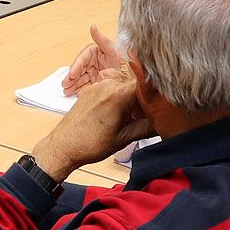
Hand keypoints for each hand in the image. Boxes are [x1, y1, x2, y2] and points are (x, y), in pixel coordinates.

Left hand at [34, 68, 153, 177]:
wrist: (63, 146)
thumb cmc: (88, 144)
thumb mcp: (124, 138)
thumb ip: (148, 128)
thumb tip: (165, 123)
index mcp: (118, 94)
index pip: (148, 84)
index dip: (158, 94)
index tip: (163, 103)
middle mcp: (107, 84)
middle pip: (137, 83)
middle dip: (145, 97)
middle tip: (148, 114)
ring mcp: (98, 85)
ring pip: (124, 84)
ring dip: (132, 97)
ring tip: (132, 116)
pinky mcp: (91, 89)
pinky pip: (112, 87)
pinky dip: (119, 96)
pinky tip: (119, 113)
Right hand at [61, 24, 125, 93]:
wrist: (137, 84)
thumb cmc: (130, 66)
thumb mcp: (116, 50)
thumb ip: (102, 40)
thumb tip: (93, 27)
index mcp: (100, 53)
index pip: (85, 57)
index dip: (77, 65)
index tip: (73, 73)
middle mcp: (98, 63)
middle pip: (80, 68)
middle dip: (72, 76)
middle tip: (67, 83)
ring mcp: (97, 74)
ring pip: (81, 78)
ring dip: (72, 83)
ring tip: (67, 89)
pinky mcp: (98, 84)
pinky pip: (85, 86)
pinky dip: (78, 90)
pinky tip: (73, 92)